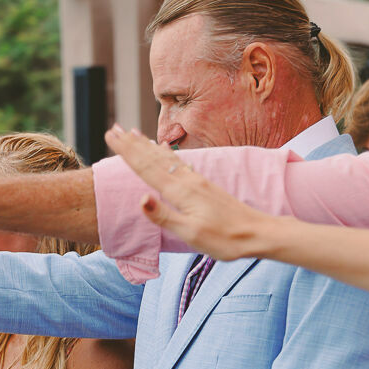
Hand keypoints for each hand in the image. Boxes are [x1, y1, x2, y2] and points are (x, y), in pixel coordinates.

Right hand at [103, 124, 268, 260]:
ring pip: (165, 158)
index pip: (146, 168)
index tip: (110, 136)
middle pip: (153, 158)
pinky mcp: (203, 185)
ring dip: (146, 145)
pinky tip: (163, 147)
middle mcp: (187, 181)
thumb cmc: (224, 239)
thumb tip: (140, 199)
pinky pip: (179, 163)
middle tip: (113, 129)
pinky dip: (166, 153)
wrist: (258, 233)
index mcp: (180, 192)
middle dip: (131, 144)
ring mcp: (196, 181)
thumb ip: (164, 216)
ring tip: (132, 132)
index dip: (127, 152)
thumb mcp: (190, 233)